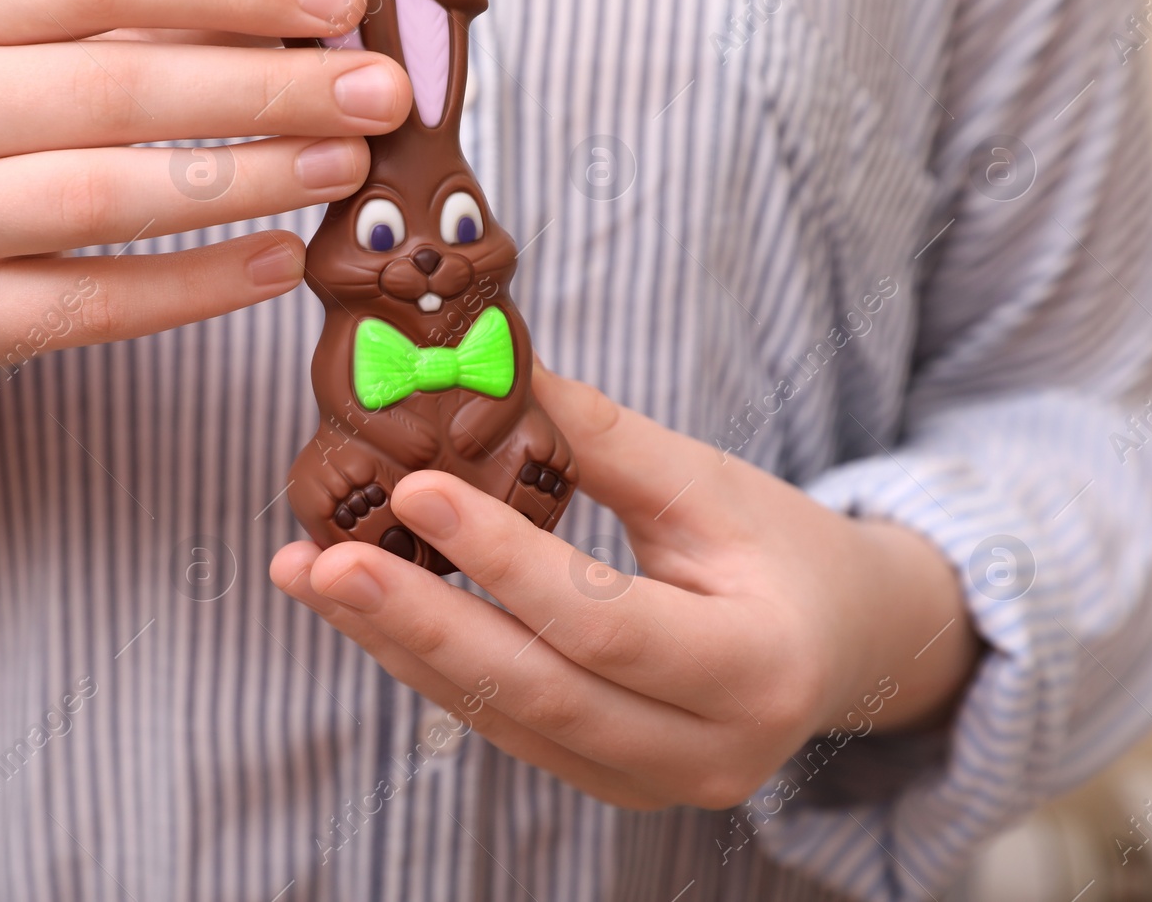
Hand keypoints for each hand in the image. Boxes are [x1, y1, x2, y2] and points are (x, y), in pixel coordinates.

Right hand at [0, 0, 412, 366]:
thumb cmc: (18, 128)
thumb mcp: (63, 52)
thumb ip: (174, 29)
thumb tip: (328, 25)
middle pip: (114, 89)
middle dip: (267, 89)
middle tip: (379, 97)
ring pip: (105, 198)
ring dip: (244, 182)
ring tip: (344, 169)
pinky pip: (99, 303)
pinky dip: (201, 284)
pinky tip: (283, 263)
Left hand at [271, 366, 979, 809]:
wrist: (841, 642)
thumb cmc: (783, 549)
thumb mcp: (709, 483)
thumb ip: (600, 440)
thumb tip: (487, 366)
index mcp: (754, 668)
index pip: (604, 620)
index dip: (503, 559)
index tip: (414, 485)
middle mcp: (706, 752)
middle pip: (537, 690)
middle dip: (416, 621)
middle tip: (320, 560)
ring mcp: (654, 784)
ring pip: (505, 717)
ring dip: (399, 645)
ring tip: (311, 575)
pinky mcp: (611, 784)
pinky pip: (507, 727)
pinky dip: (432, 667)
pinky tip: (366, 610)